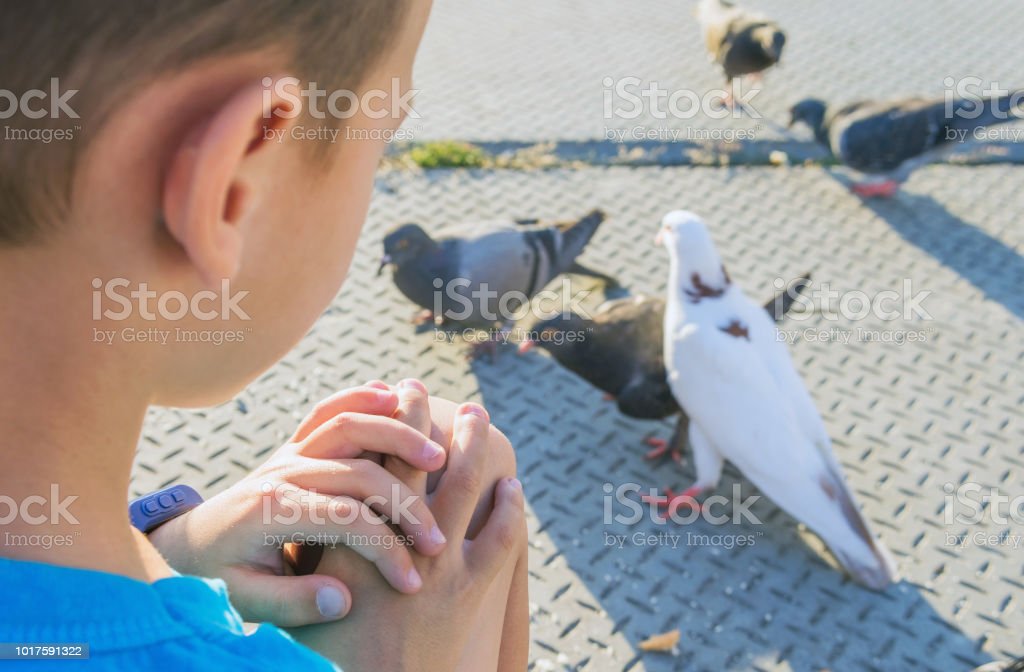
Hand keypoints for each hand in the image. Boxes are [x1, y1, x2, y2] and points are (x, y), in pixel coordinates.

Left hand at [148, 383, 449, 626]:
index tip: (411, 580)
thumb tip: (343, 599)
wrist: (187, 545)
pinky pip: (328, 409)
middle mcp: (281, 471)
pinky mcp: (294, 444)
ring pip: (348, 426)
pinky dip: (360, 397)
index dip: (386, 548)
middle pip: (358, 470)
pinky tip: (393, 397)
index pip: (346, 519)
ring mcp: (288, 452)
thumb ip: (292, 601)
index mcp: (271, 510)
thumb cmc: (217, 575)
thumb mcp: (244, 599)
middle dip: (406, 500)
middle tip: (437, 534)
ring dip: (397, 435)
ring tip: (437, 454)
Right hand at [290, 402, 526, 671]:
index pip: (375, 457)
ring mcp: (446, 563)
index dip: (388, 418)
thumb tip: (309, 512)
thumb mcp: (296, 609)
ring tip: (478, 417)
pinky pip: (502, 536)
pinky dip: (509, 506)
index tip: (396, 390)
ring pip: (467, 483)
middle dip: (434, 416)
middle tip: (436, 390)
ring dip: (474, 444)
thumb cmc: (332, 659)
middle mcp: (403, 539)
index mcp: (355, 536)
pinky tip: (512, 487)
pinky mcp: (474, 590)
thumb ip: (304, 561)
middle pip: (424, 459)